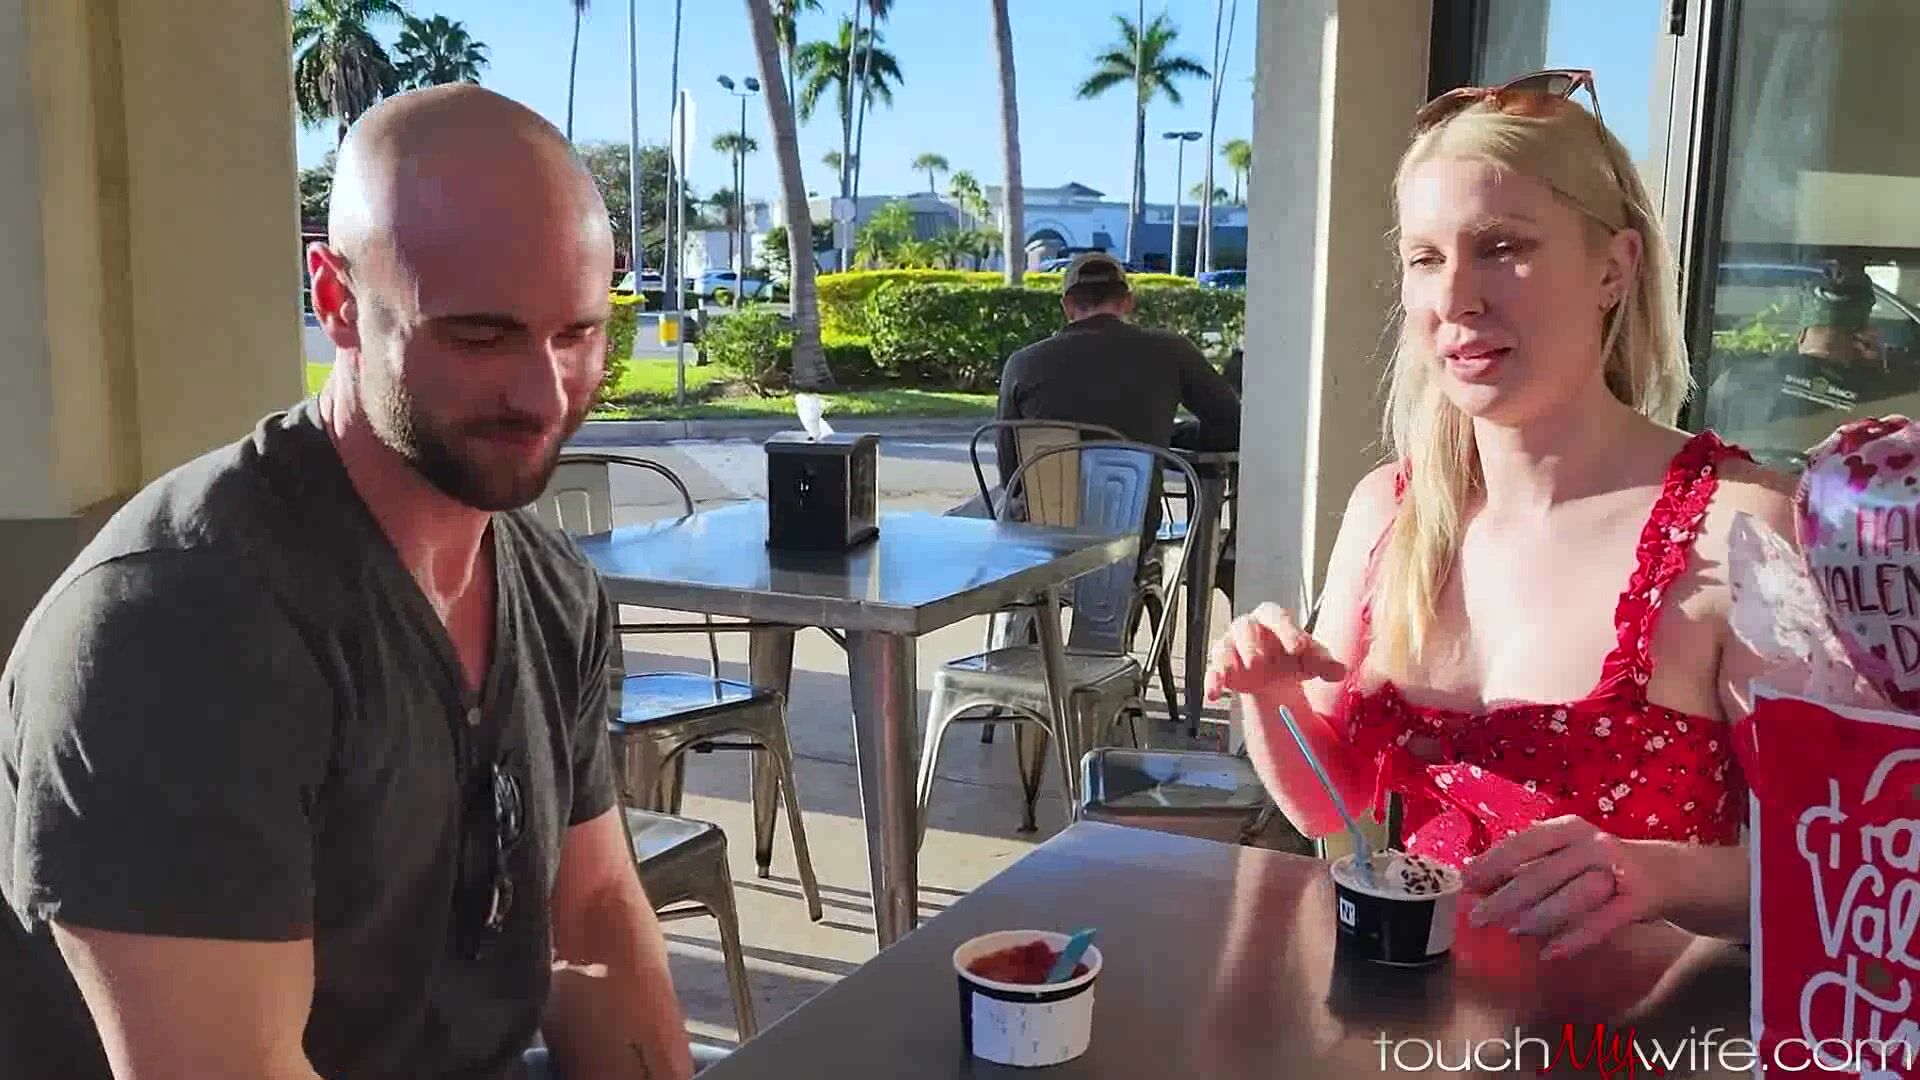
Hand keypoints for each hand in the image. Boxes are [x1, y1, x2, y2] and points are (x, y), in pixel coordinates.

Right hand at [1204, 602, 1346, 700]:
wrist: (1276, 676)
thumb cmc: (1294, 659)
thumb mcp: (1313, 660)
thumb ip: (1326, 664)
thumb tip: (1339, 671)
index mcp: (1273, 620)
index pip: (1276, 616)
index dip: (1286, 630)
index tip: (1298, 647)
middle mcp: (1249, 629)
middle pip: (1244, 626)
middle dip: (1253, 642)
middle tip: (1263, 660)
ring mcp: (1231, 647)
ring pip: (1224, 647)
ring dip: (1231, 658)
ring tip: (1246, 671)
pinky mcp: (1220, 668)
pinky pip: (1212, 672)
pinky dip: (1212, 682)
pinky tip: (1214, 694)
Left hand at [1462, 816, 1659, 959]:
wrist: (1669, 873)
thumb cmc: (1601, 865)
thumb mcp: (1566, 856)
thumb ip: (1527, 867)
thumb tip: (1476, 882)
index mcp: (1569, 828)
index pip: (1525, 842)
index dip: (1493, 861)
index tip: (1466, 881)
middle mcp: (1593, 844)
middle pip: (1543, 872)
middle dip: (1506, 897)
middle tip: (1478, 918)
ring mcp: (1618, 871)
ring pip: (1572, 896)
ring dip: (1539, 916)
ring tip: (1514, 931)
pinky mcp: (1638, 899)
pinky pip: (1602, 922)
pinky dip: (1573, 939)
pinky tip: (1550, 953)